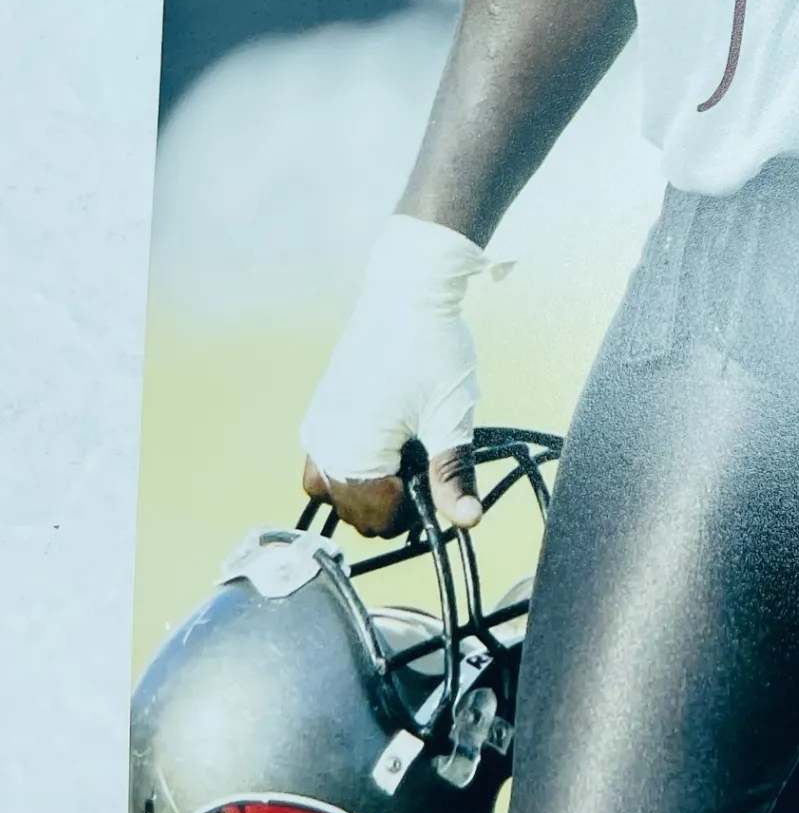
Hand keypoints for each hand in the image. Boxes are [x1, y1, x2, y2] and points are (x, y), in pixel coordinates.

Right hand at [298, 215, 491, 535]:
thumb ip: (453, 474)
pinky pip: (326, 460)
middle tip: (425, 460)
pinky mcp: (321, 410)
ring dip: (368, 485)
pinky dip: (353, 463)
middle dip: (390, 500)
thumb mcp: (451, 414)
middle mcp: (323, 446)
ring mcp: (317, 427)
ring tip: (406, 450)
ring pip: (334, 489)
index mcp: (352, 454)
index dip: (413, 511)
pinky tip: (388, 435)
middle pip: (352, 510)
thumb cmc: (432, 348)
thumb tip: (468, 520)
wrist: (407, 293)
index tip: (436, 481)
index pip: (376, 519)